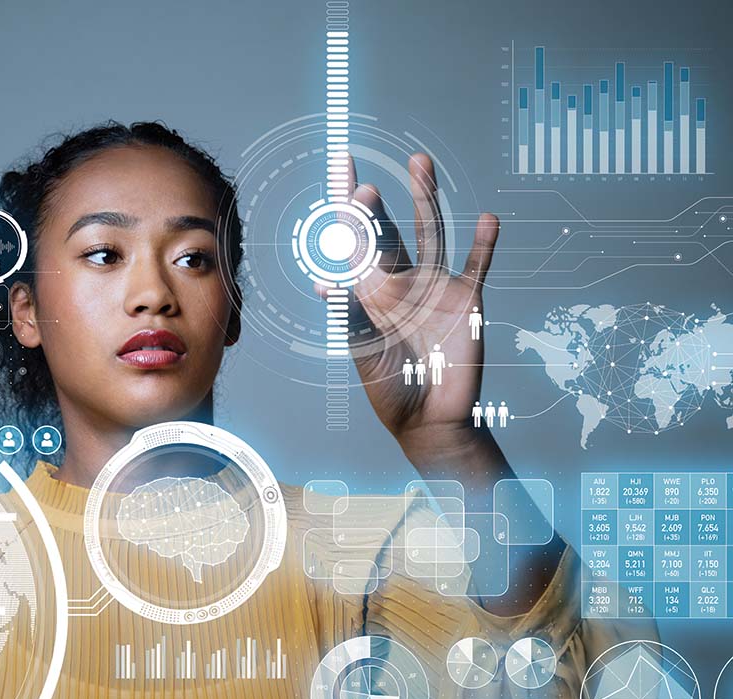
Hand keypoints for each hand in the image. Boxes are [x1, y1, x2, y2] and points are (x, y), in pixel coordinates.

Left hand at [338, 154, 498, 462]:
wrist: (428, 418)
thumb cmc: (389, 388)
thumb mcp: (365, 351)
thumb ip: (351, 316)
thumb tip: (327, 284)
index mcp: (368, 292)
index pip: (353, 244)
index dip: (344, 214)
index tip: (335, 179)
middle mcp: (400, 281)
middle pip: (388, 231)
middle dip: (375, 207)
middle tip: (364, 184)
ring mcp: (434, 286)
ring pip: (430, 232)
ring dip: (426, 198)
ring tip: (420, 164)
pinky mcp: (466, 299)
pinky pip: (477, 264)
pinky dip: (483, 243)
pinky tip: (486, 218)